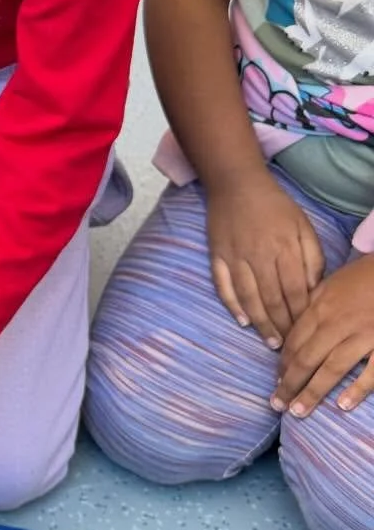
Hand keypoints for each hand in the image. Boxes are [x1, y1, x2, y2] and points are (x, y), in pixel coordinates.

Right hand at [205, 173, 323, 346]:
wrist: (236, 184)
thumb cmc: (275, 206)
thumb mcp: (302, 225)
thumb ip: (312, 256)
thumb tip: (312, 288)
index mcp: (284, 248)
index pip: (295, 290)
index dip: (300, 315)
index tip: (306, 331)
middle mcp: (259, 256)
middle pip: (272, 299)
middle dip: (282, 325)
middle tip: (288, 346)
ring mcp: (235, 257)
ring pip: (249, 297)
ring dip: (260, 322)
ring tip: (269, 341)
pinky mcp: (217, 256)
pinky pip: (223, 285)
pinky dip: (232, 305)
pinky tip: (242, 321)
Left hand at [275, 254, 373, 417]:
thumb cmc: (366, 275)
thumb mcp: (332, 282)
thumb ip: (312, 303)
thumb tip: (293, 324)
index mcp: (321, 307)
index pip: (294, 340)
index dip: (282, 362)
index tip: (275, 379)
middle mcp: (337, 324)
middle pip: (306, 358)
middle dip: (289, 383)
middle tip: (277, 404)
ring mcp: (363, 336)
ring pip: (332, 369)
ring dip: (312, 392)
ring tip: (297, 412)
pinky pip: (372, 371)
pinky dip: (358, 389)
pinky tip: (343, 405)